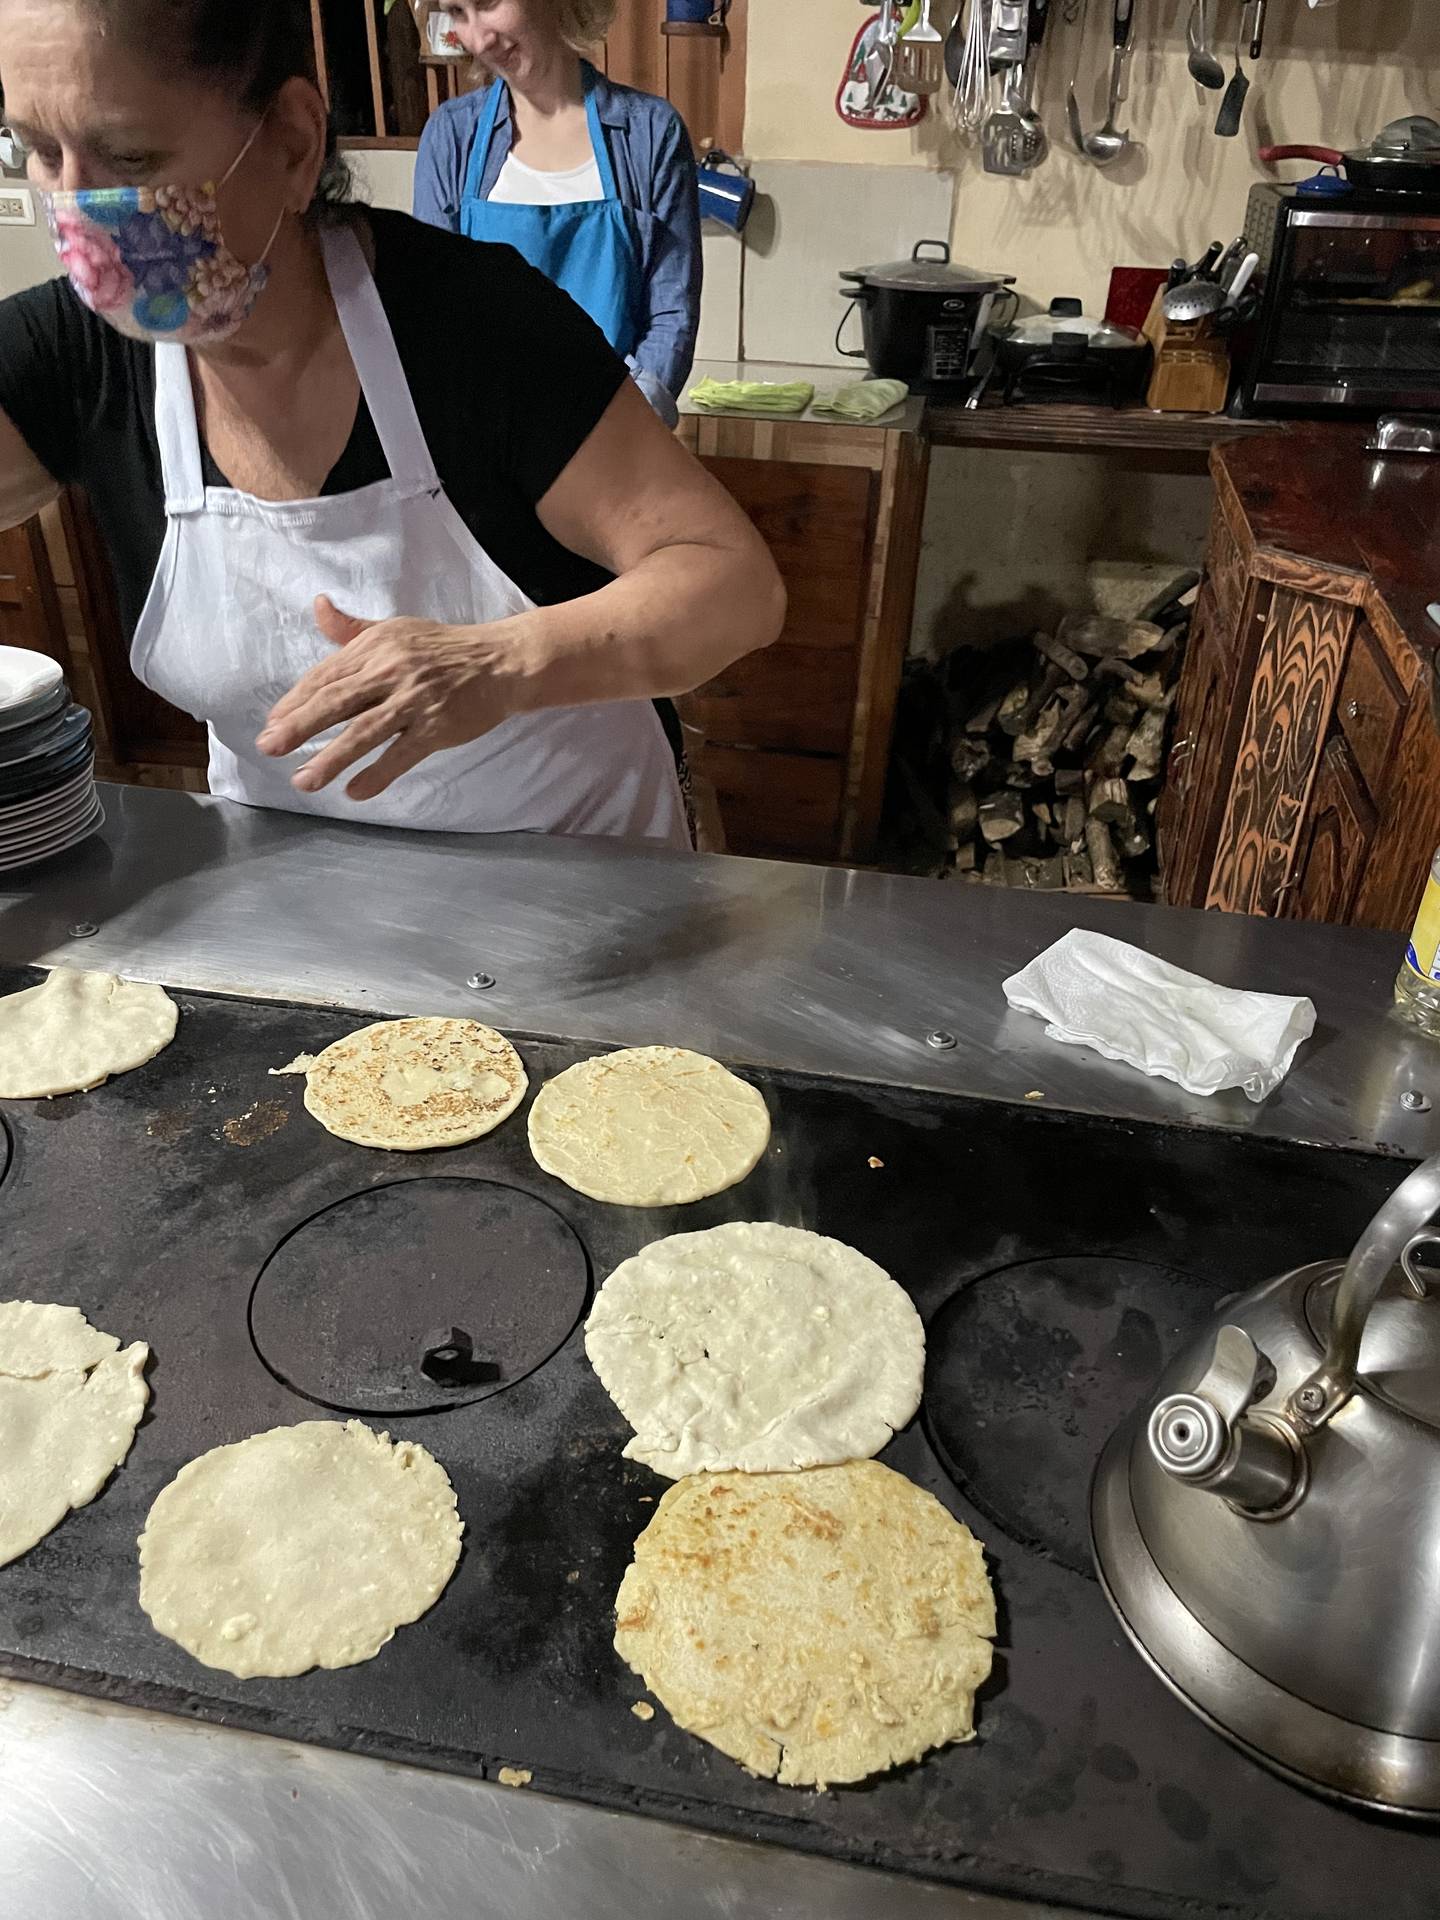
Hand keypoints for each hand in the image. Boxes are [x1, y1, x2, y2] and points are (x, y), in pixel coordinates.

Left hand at [256, 596, 536, 801]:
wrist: (500, 662)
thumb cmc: (443, 648)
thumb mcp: (395, 629)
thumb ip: (352, 629)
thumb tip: (318, 606)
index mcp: (375, 648)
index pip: (326, 676)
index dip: (296, 701)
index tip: (272, 723)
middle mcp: (391, 671)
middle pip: (337, 701)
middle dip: (299, 726)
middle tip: (269, 748)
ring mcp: (415, 700)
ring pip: (364, 731)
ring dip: (331, 758)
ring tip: (304, 781)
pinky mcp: (438, 727)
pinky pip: (402, 753)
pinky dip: (378, 773)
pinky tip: (355, 791)